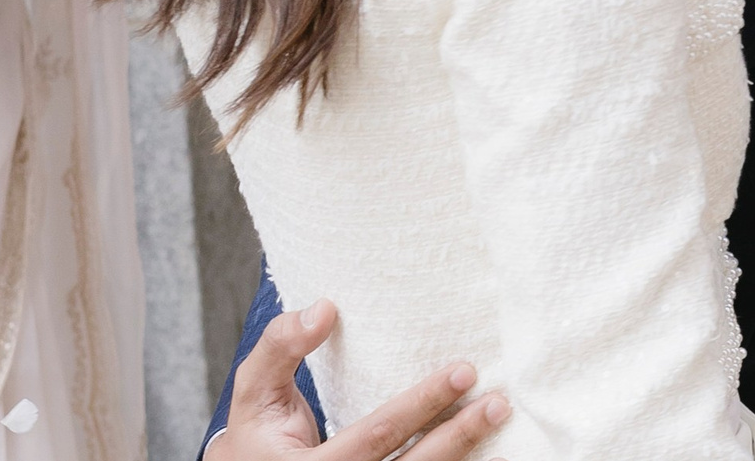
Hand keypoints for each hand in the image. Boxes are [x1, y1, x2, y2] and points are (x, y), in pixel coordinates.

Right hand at [205, 298, 510, 460]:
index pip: (377, 434)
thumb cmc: (256, 436)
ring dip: (465, 458)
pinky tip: (489, 456)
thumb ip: (280, 347)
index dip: (421, 404)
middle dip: (458, 437)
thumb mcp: (254, 391)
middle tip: (498, 402)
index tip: (465, 371)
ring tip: (500, 425)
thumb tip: (323, 309)